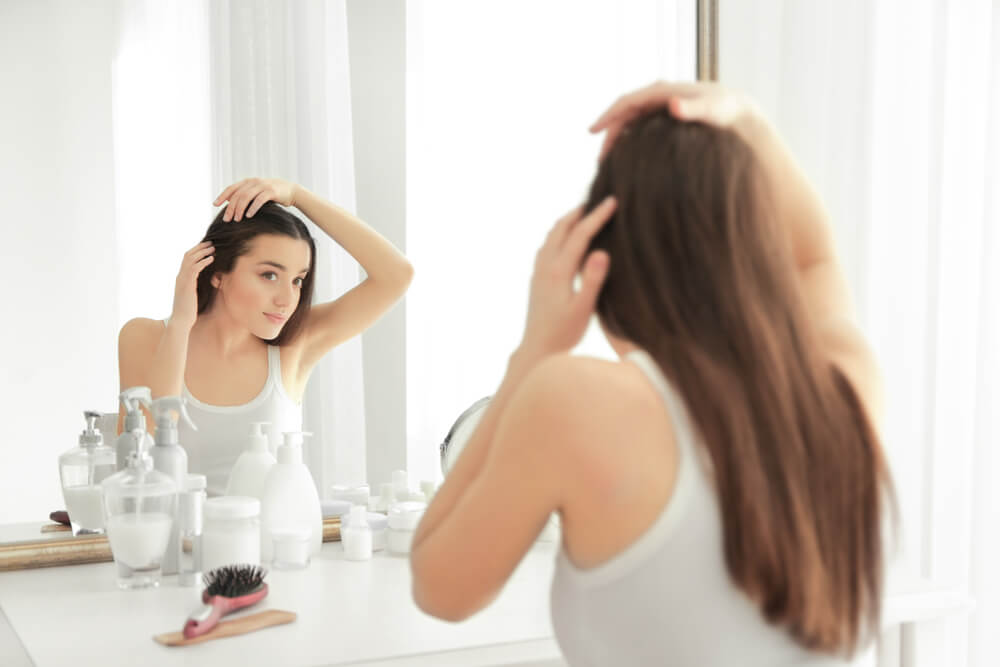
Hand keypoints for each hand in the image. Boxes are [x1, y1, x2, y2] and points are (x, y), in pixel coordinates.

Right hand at [171, 241, 214, 329]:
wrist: (181, 320)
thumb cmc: (188, 310)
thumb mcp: (193, 295)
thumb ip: (196, 287)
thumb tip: (207, 283)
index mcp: (181, 278)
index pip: (186, 259)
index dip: (196, 251)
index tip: (206, 247)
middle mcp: (180, 276)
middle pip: (188, 256)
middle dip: (199, 248)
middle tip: (211, 243)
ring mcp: (182, 280)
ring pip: (191, 259)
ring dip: (203, 252)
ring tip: (213, 248)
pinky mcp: (187, 285)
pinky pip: (195, 269)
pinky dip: (203, 262)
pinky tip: (211, 259)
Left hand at [212, 178, 297, 221]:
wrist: (291, 190)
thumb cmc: (272, 194)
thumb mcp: (256, 192)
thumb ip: (244, 194)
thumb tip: (229, 202)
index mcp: (248, 182)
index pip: (231, 188)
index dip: (222, 196)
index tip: (215, 205)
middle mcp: (254, 182)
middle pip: (238, 195)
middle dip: (230, 208)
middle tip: (226, 220)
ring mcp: (263, 186)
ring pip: (246, 197)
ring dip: (240, 209)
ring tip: (237, 220)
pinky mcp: (272, 192)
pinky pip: (259, 200)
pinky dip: (253, 208)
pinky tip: (249, 216)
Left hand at [518, 197, 616, 359]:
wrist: (537, 348)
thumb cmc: (564, 333)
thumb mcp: (583, 309)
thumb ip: (592, 280)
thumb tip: (601, 251)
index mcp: (559, 271)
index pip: (580, 234)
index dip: (597, 216)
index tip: (612, 201)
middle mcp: (545, 266)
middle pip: (561, 228)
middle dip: (580, 211)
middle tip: (598, 199)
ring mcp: (538, 271)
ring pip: (552, 235)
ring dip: (568, 221)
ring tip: (584, 213)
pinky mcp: (537, 278)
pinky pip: (547, 246)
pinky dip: (559, 234)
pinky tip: (566, 239)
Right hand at [590, 80, 760, 160]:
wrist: (739, 110)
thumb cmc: (726, 109)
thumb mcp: (710, 109)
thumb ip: (692, 108)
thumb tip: (672, 104)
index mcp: (661, 91)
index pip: (626, 102)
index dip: (607, 117)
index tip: (592, 131)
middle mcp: (658, 96)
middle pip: (624, 114)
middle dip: (609, 134)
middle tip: (600, 160)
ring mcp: (661, 106)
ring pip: (630, 121)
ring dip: (618, 139)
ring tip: (609, 162)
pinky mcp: (665, 117)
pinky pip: (640, 127)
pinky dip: (629, 140)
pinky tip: (627, 158)